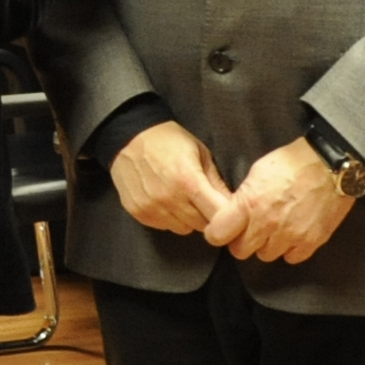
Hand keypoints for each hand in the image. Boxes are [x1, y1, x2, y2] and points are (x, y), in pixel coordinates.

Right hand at [109, 120, 232, 235]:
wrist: (128, 135)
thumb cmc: (169, 140)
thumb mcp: (199, 152)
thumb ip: (216, 181)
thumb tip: (235, 206)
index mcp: (188, 181)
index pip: (217, 215)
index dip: (227, 215)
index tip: (230, 211)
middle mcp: (169, 198)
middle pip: (202, 225)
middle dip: (208, 216)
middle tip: (204, 200)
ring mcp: (151, 207)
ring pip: (183, 229)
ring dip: (188, 219)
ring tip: (184, 199)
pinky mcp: (138, 213)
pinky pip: (164, 226)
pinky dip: (170, 218)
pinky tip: (166, 200)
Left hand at [201, 138, 357, 264]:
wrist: (331, 164)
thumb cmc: (293, 161)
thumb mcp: (257, 171)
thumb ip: (243, 197)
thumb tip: (234, 213)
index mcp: (249, 204)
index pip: (217, 235)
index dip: (217, 233)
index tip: (222, 229)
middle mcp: (267, 224)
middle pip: (241, 251)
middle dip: (241, 240)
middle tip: (249, 228)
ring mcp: (290, 236)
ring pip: (266, 255)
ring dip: (266, 245)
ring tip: (274, 228)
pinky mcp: (311, 242)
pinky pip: (291, 258)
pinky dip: (289, 249)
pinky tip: (291, 233)